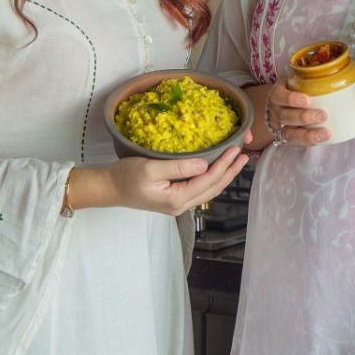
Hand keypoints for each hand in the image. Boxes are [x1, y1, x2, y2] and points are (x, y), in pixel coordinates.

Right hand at [72, 135, 249, 216]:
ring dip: (225, 175)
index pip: (209, 180)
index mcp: (177, 199)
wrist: (108, 189)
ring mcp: (178, 204)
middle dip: (231, 171)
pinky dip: (213, 178)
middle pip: (214, 188)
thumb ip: (179, 167)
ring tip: (238, 161)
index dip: (225, 164)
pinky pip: (200, 189)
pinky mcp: (174, 198)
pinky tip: (217, 168)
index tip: (237, 149)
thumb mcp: (151, 168)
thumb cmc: (125, 177)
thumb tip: (205, 164)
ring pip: (209, 190)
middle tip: (246, 154)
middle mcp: (181, 205)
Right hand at [265, 78, 331, 145]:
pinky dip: (309, 142)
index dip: (292, 99)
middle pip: (285, 116)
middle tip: (322, 115)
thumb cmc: (295, 89)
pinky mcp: (287, 137)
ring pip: (289, 133)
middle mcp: (276, 111)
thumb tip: (351, 67)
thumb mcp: (299, 79)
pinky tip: (323, 139)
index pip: (280, 96)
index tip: (308, 99)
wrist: (281, 105)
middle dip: (303, 117)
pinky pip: (296, 143)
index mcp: (278, 93)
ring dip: (308, 134)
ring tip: (325, 133)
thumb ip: (317, 76)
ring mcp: (280, 126)